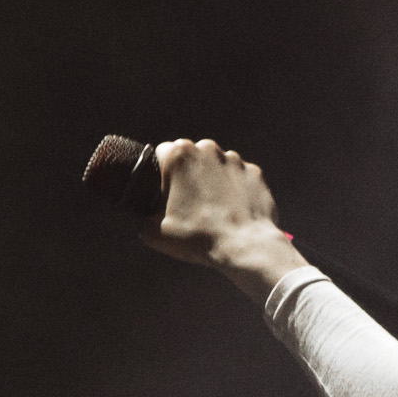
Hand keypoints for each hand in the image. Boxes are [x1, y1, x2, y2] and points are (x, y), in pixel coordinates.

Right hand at [139, 138, 287, 266]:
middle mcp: (207, 149)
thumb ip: (143, 217)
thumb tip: (144, 217)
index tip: (165, 191)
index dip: (161, 173)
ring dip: (212, 181)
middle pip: (190, 157)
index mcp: (178, 154)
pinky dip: (236, 190)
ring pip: (216, 165)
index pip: (161, 153)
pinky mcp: (255, 173)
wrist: (245, 247)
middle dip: (188, 174)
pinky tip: (233, 211)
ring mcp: (234, 160)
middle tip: (189, 203)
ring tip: (213, 210)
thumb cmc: (198, 238)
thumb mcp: (154, 232)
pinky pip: (239, 178)